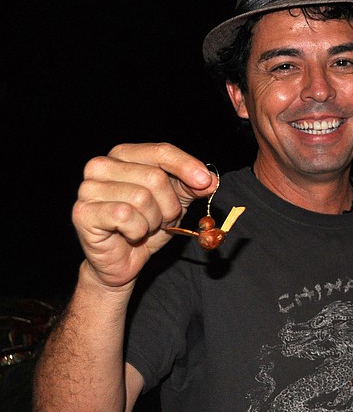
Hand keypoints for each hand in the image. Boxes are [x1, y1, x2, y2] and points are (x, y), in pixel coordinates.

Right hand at [72, 143, 216, 288]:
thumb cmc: (147, 224)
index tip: (205, 181)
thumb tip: (210, 180)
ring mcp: (88, 188)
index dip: (186, 166)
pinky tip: (130, 234)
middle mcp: (101, 165)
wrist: (124, 260)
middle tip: (163, 219)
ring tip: (145, 227)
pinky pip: (125, 216)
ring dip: (153, 220)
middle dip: (169, 205)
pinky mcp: (83, 212)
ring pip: (142, 198)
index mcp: (124, 155)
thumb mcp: (175, 201)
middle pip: (155, 177)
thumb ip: (192, 186)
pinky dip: (137, 230)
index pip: (161, 151)